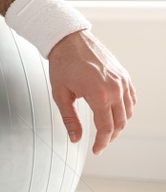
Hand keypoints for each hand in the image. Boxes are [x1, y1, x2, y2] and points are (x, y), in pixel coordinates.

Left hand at [48, 29, 135, 152]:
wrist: (69, 40)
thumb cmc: (62, 64)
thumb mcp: (60, 94)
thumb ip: (70, 119)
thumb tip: (75, 138)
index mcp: (98, 95)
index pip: (106, 128)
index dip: (102, 142)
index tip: (97, 150)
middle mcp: (114, 89)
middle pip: (120, 123)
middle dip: (110, 136)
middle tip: (101, 142)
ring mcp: (122, 82)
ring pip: (128, 112)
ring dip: (119, 124)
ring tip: (107, 130)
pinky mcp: (124, 76)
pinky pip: (131, 99)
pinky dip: (126, 109)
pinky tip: (116, 113)